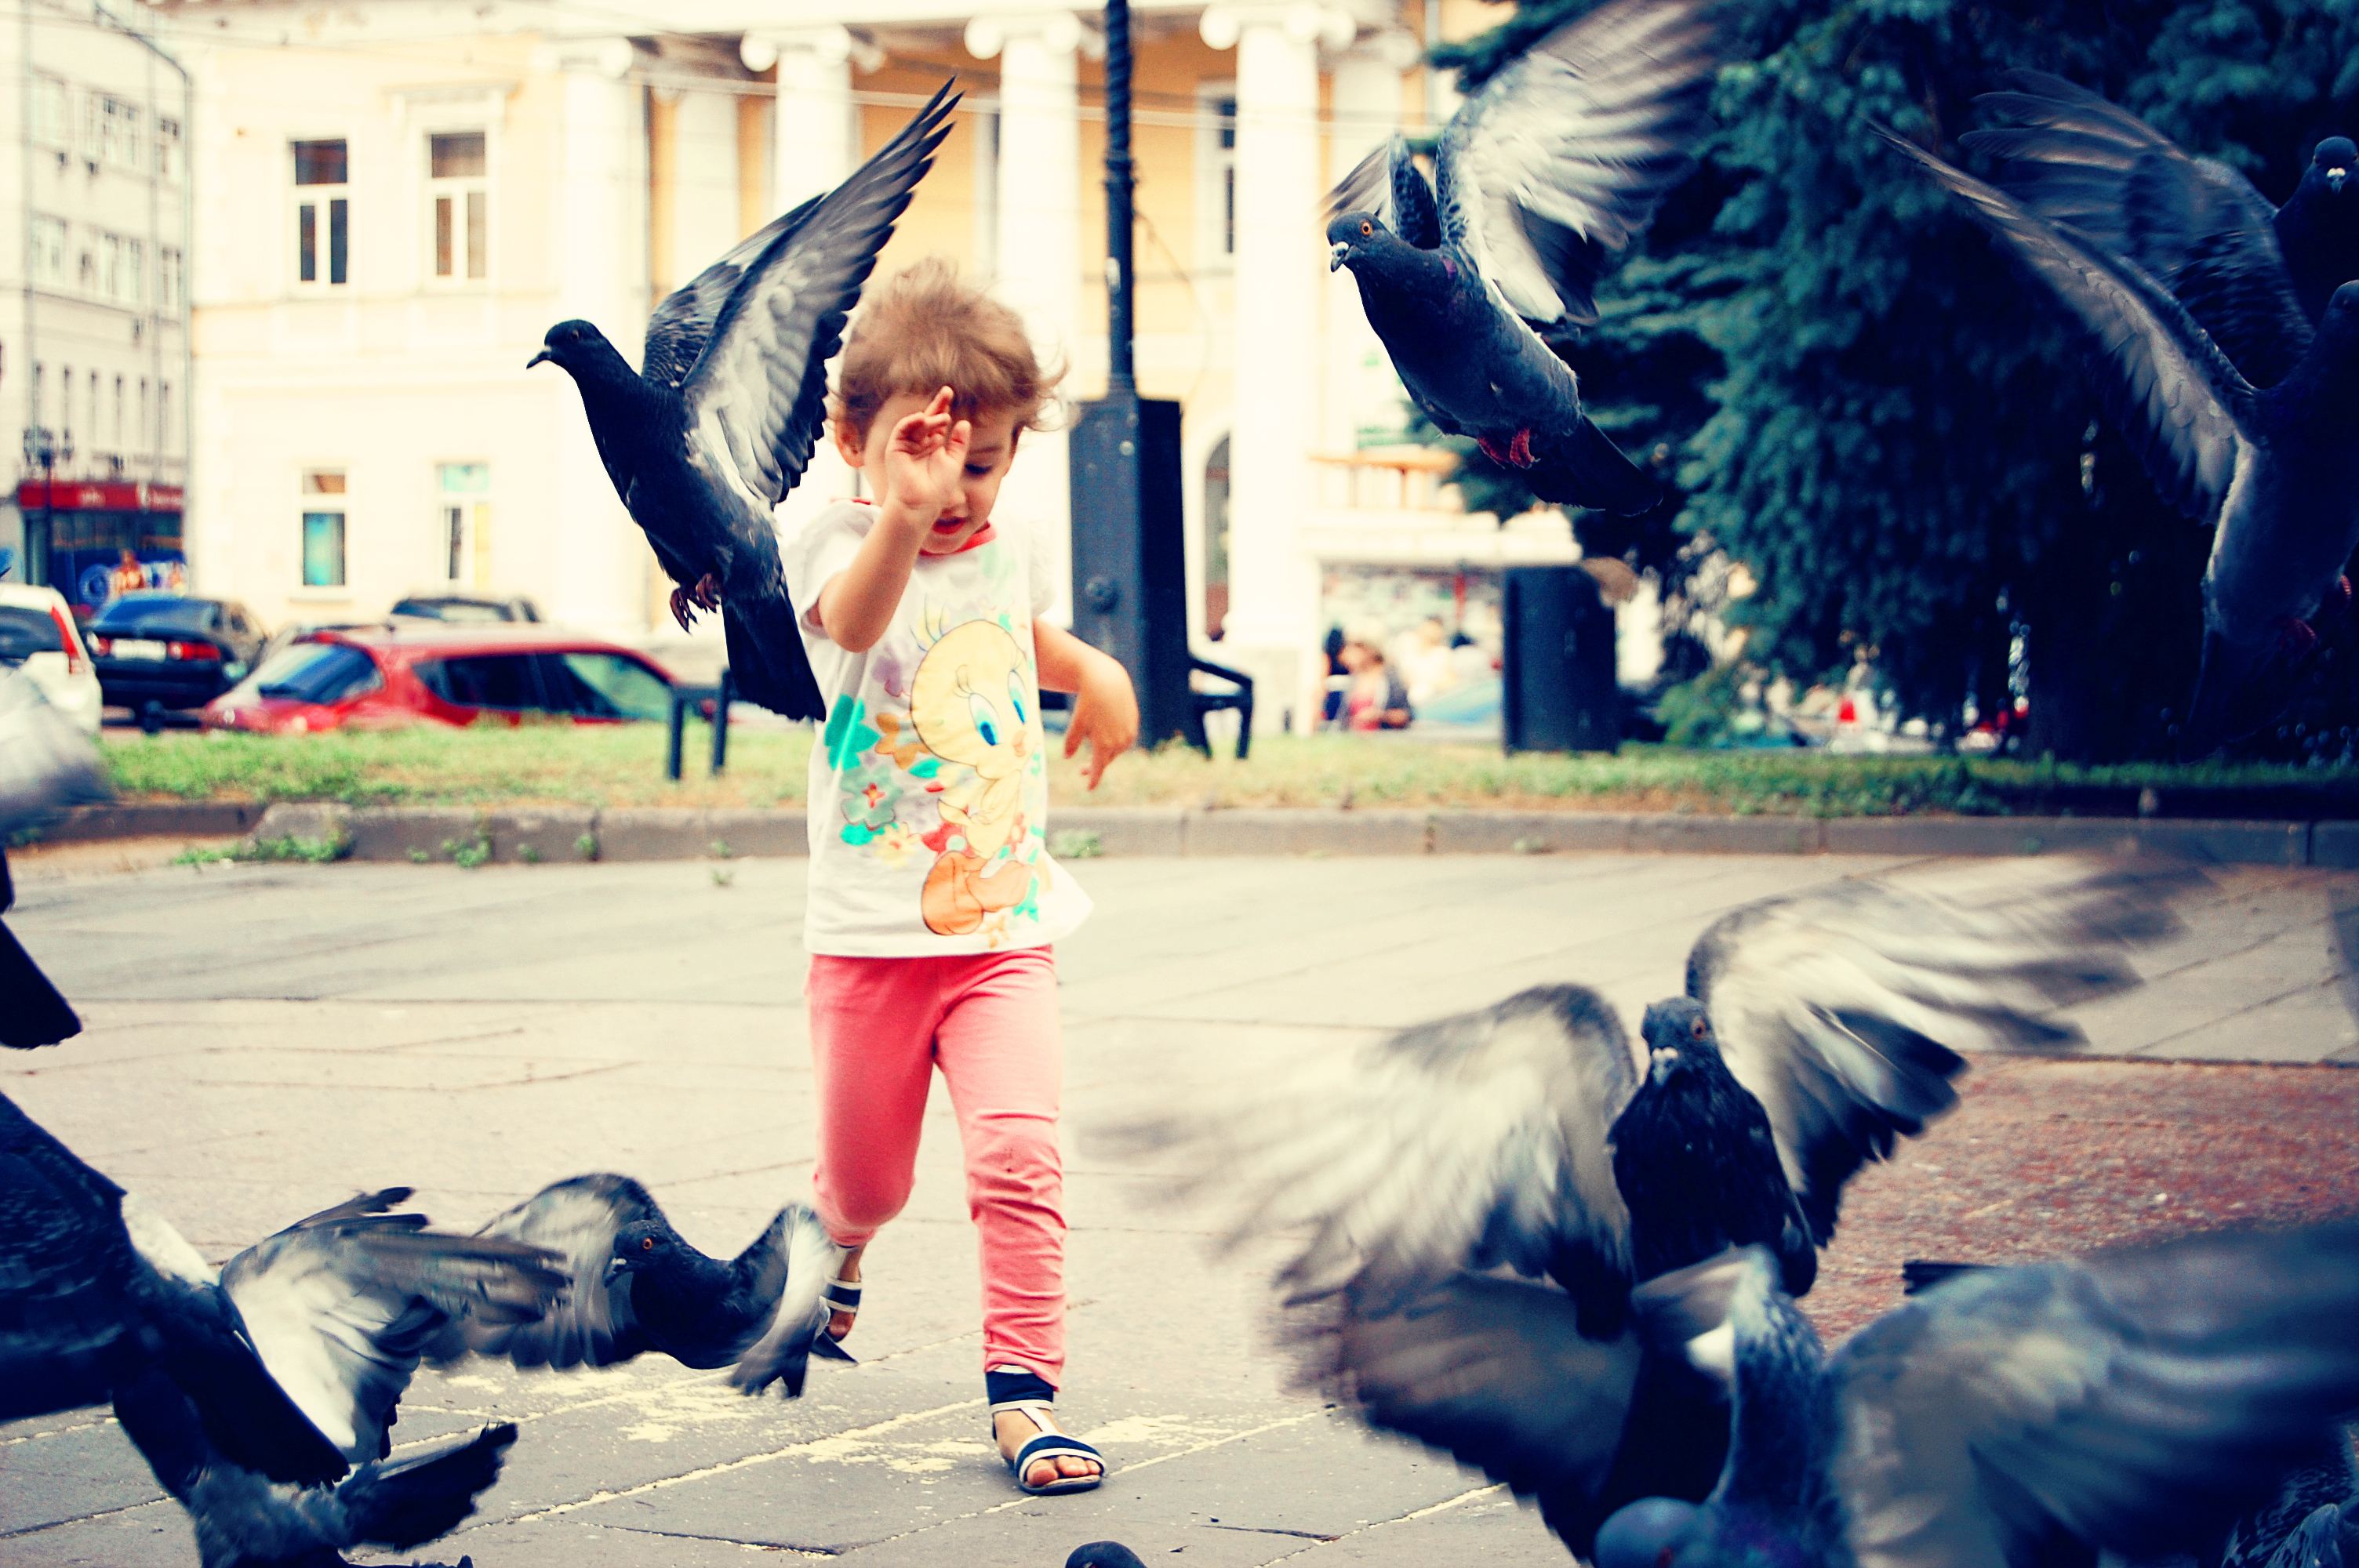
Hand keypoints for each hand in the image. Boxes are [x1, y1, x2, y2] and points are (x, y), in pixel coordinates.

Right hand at [881, 387, 968, 524]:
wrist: (922, 502)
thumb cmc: (938, 487)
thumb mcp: (954, 461)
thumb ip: (959, 443)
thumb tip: (964, 422)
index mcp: (932, 444)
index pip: (938, 422)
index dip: (944, 408)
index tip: (951, 394)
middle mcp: (919, 442)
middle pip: (927, 418)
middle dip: (937, 404)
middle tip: (947, 391)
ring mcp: (906, 444)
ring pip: (918, 424)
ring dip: (930, 419)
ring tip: (943, 418)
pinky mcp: (895, 448)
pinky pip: (902, 429)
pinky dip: (911, 422)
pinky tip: (922, 418)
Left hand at [1064, 649, 1139, 790]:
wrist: (1107, 680)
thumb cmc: (1088, 702)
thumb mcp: (1076, 723)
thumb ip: (1071, 742)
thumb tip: (1067, 757)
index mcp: (1104, 744)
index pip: (1098, 768)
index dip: (1093, 779)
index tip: (1089, 788)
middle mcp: (1120, 742)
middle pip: (1106, 760)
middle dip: (1095, 765)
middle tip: (1081, 770)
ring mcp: (1129, 733)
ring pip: (1116, 750)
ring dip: (1105, 753)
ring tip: (1093, 747)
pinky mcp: (1133, 724)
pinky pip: (1123, 739)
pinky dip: (1114, 742)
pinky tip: (1106, 735)